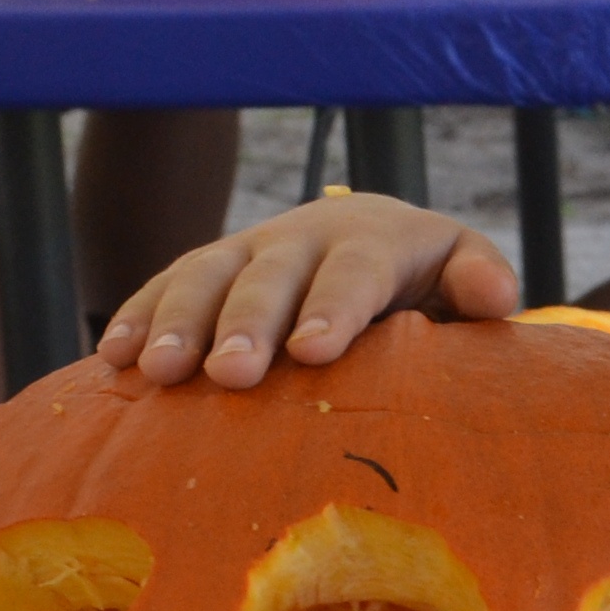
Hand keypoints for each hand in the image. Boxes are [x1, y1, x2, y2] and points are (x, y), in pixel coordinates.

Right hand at [95, 191, 521, 389]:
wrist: (368, 241)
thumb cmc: (423, 283)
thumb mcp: (459, 274)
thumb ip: (477, 281)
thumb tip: (496, 296)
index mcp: (374, 241)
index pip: (354, 270)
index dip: (334, 306)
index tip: (313, 350)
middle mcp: (304, 238)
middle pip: (272, 274)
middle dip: (248, 321)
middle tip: (230, 372)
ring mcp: (248, 250)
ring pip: (208, 275)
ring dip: (180, 320)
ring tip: (159, 371)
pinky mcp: (206, 271)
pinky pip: (165, 287)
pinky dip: (139, 318)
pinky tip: (113, 359)